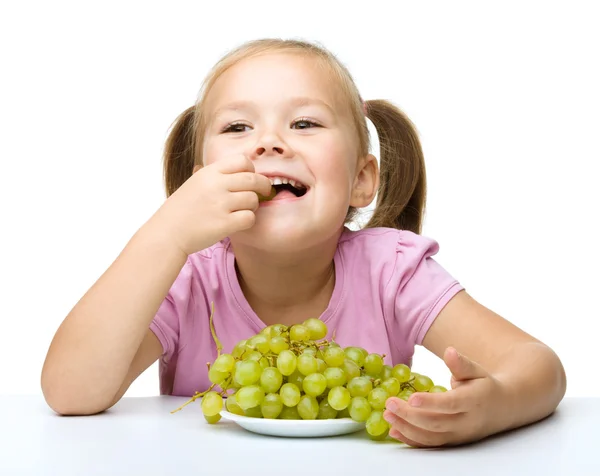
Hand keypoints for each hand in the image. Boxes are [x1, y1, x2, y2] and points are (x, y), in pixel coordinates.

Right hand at [153, 155, 272, 254]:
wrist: (168, 232)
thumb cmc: (183, 209)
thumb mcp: (195, 182)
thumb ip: (216, 175)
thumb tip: (242, 168)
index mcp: (209, 172)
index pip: (242, 161)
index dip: (252, 169)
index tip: (251, 178)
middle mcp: (216, 185)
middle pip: (253, 179)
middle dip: (263, 186)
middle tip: (265, 192)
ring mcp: (220, 204)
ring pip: (253, 199)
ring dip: (253, 205)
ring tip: (243, 210)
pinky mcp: (224, 224)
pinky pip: (249, 218)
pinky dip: (248, 220)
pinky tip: (239, 222)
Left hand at [383, 347, 504, 446]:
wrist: (502, 409)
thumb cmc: (484, 385)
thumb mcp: (476, 371)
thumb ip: (461, 364)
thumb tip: (449, 351)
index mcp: (473, 401)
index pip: (450, 404)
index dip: (430, 403)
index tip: (411, 397)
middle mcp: (466, 422)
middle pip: (435, 423)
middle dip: (410, 415)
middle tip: (389, 403)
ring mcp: (458, 435)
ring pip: (431, 437)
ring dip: (406, 428)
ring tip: (386, 415)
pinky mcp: (452, 442)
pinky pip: (430, 445)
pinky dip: (411, 440)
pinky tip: (394, 430)